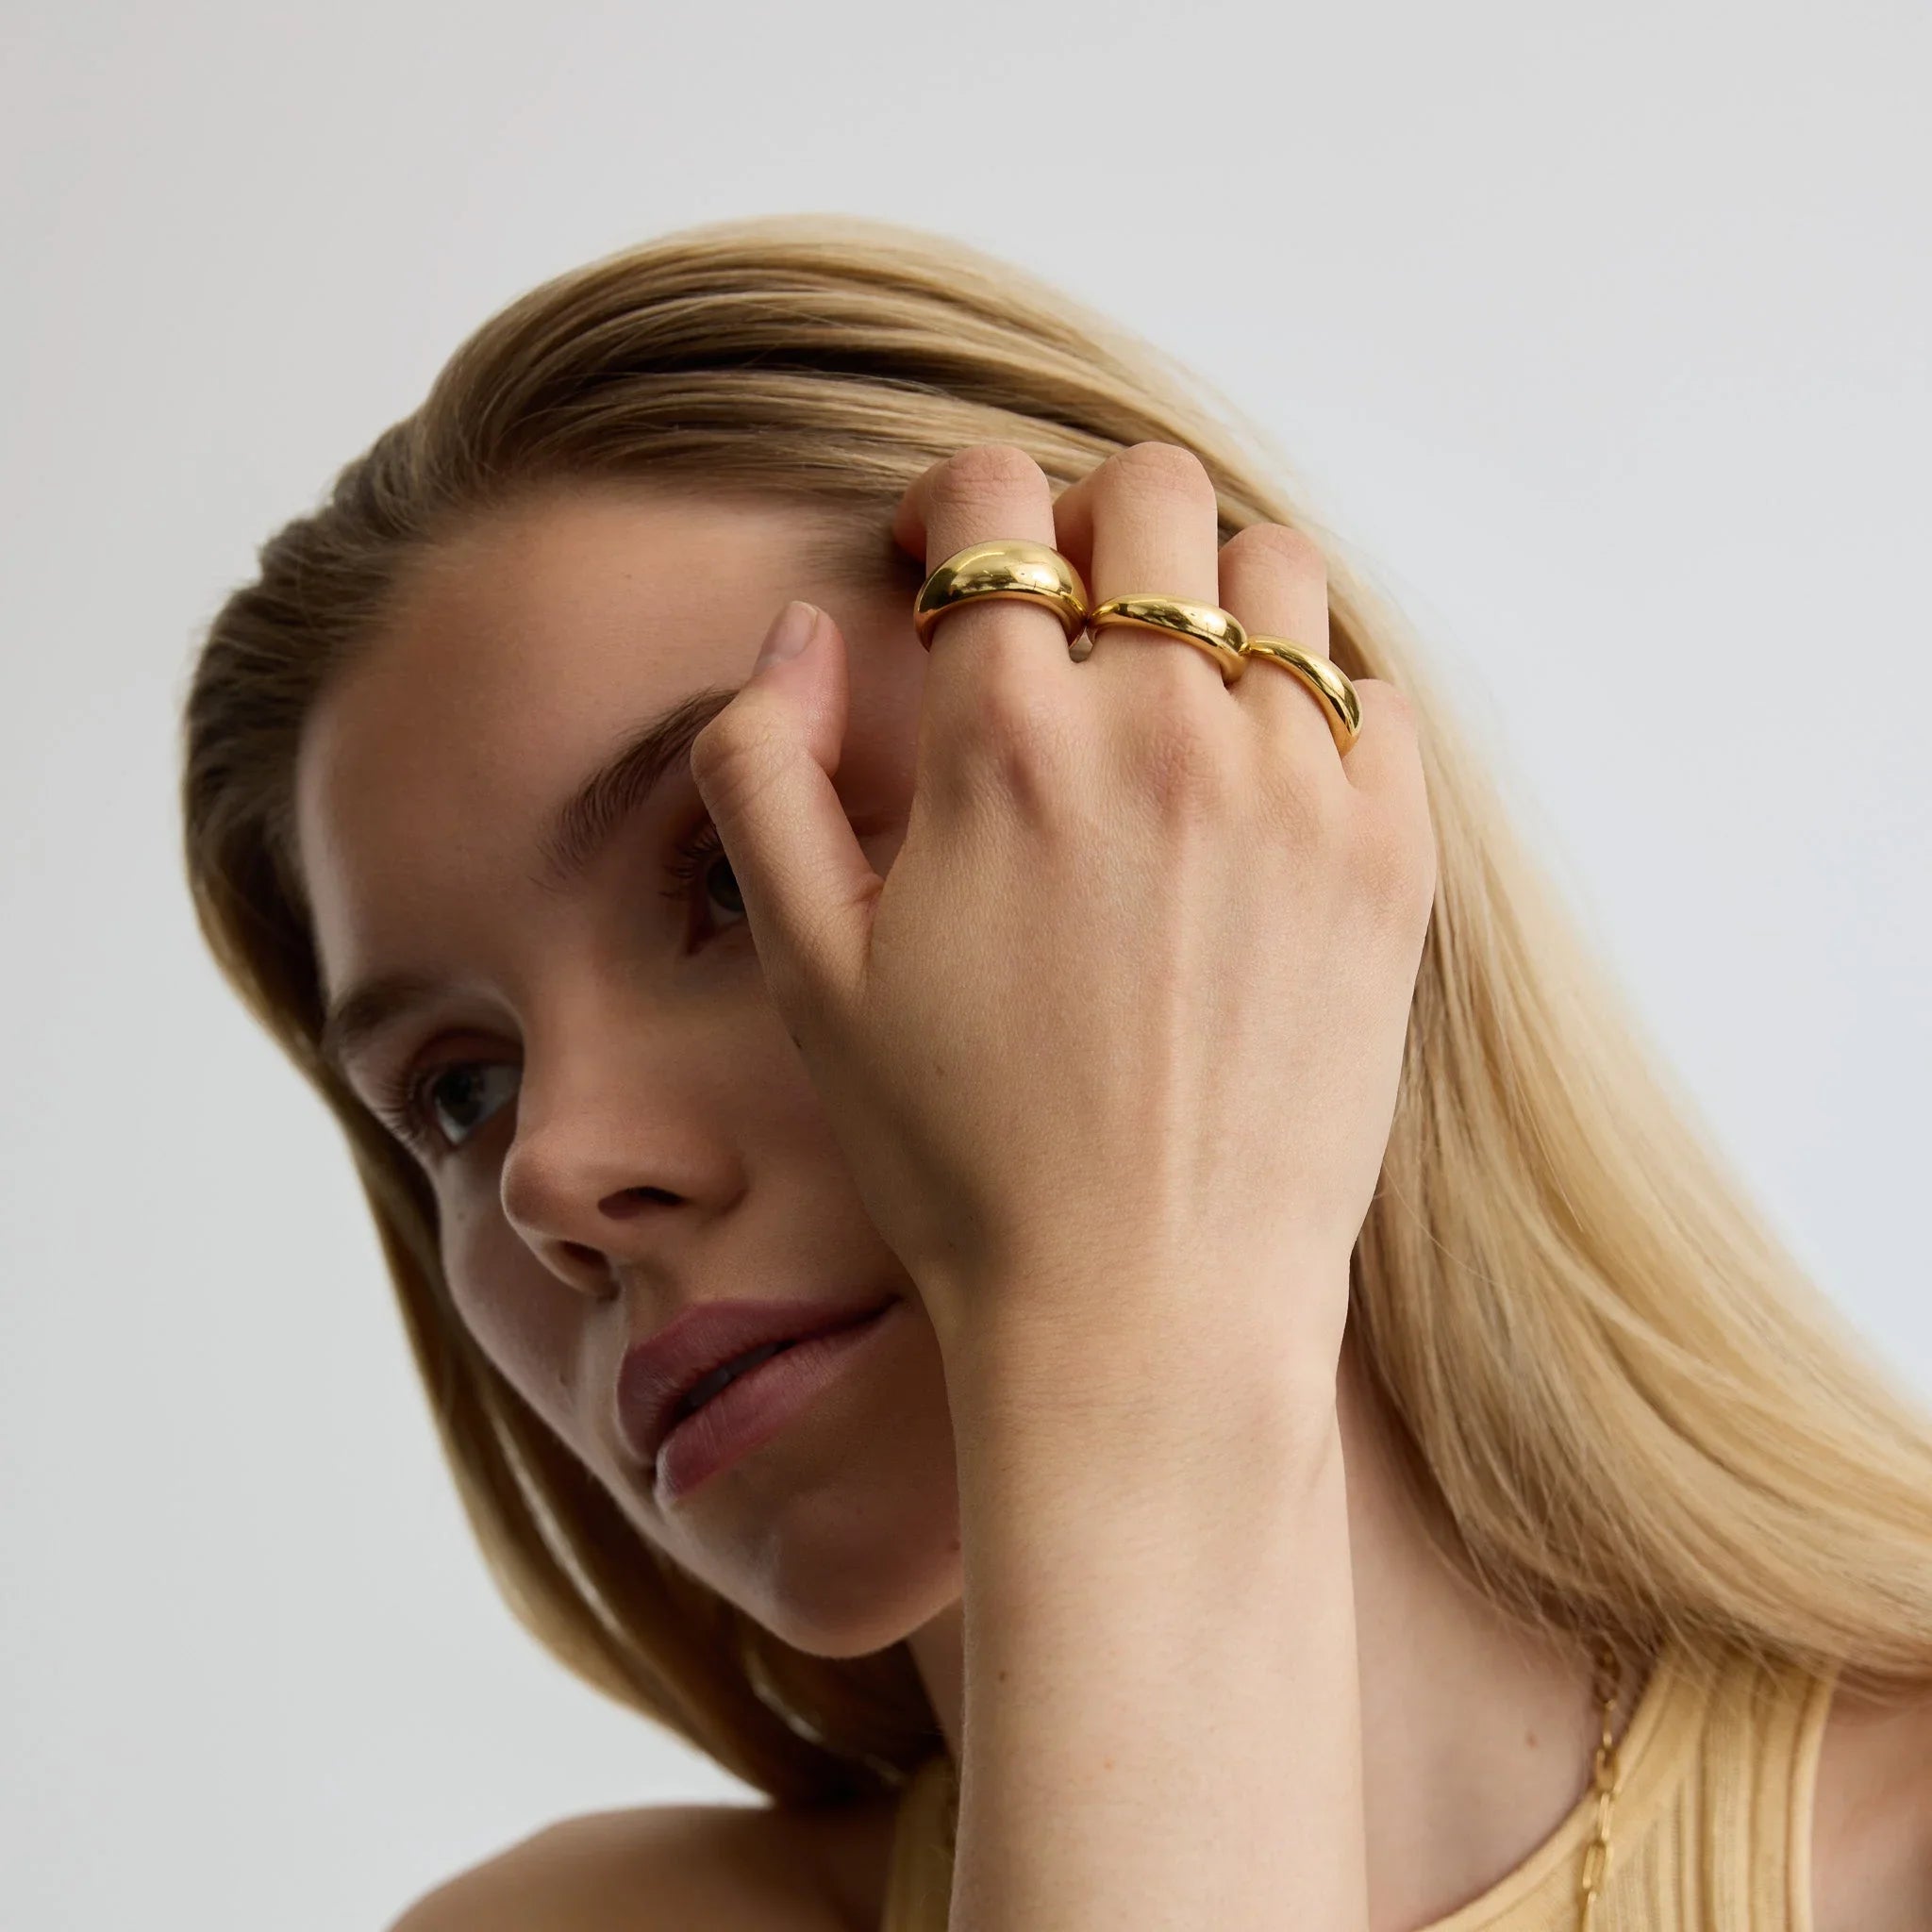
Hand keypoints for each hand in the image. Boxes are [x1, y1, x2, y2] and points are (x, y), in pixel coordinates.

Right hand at [689, 442, 1435, 1421]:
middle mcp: (1166, 728)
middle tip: (1062, 614)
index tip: (945, 571)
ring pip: (1280, 573)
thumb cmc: (958, 1149)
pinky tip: (1260, 783)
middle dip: (1090, 522)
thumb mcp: (807, 967)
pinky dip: (1316, 702)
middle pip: (1153, 495)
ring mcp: (1299, 788)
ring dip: (1212, 596)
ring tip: (1170, 691)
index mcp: (1007, 738)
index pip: (993, 498)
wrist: (1146, 1302)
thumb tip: (808, 626)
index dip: (953, 510)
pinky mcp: (1392, 860)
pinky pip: (1374, 696)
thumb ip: (764, 765)